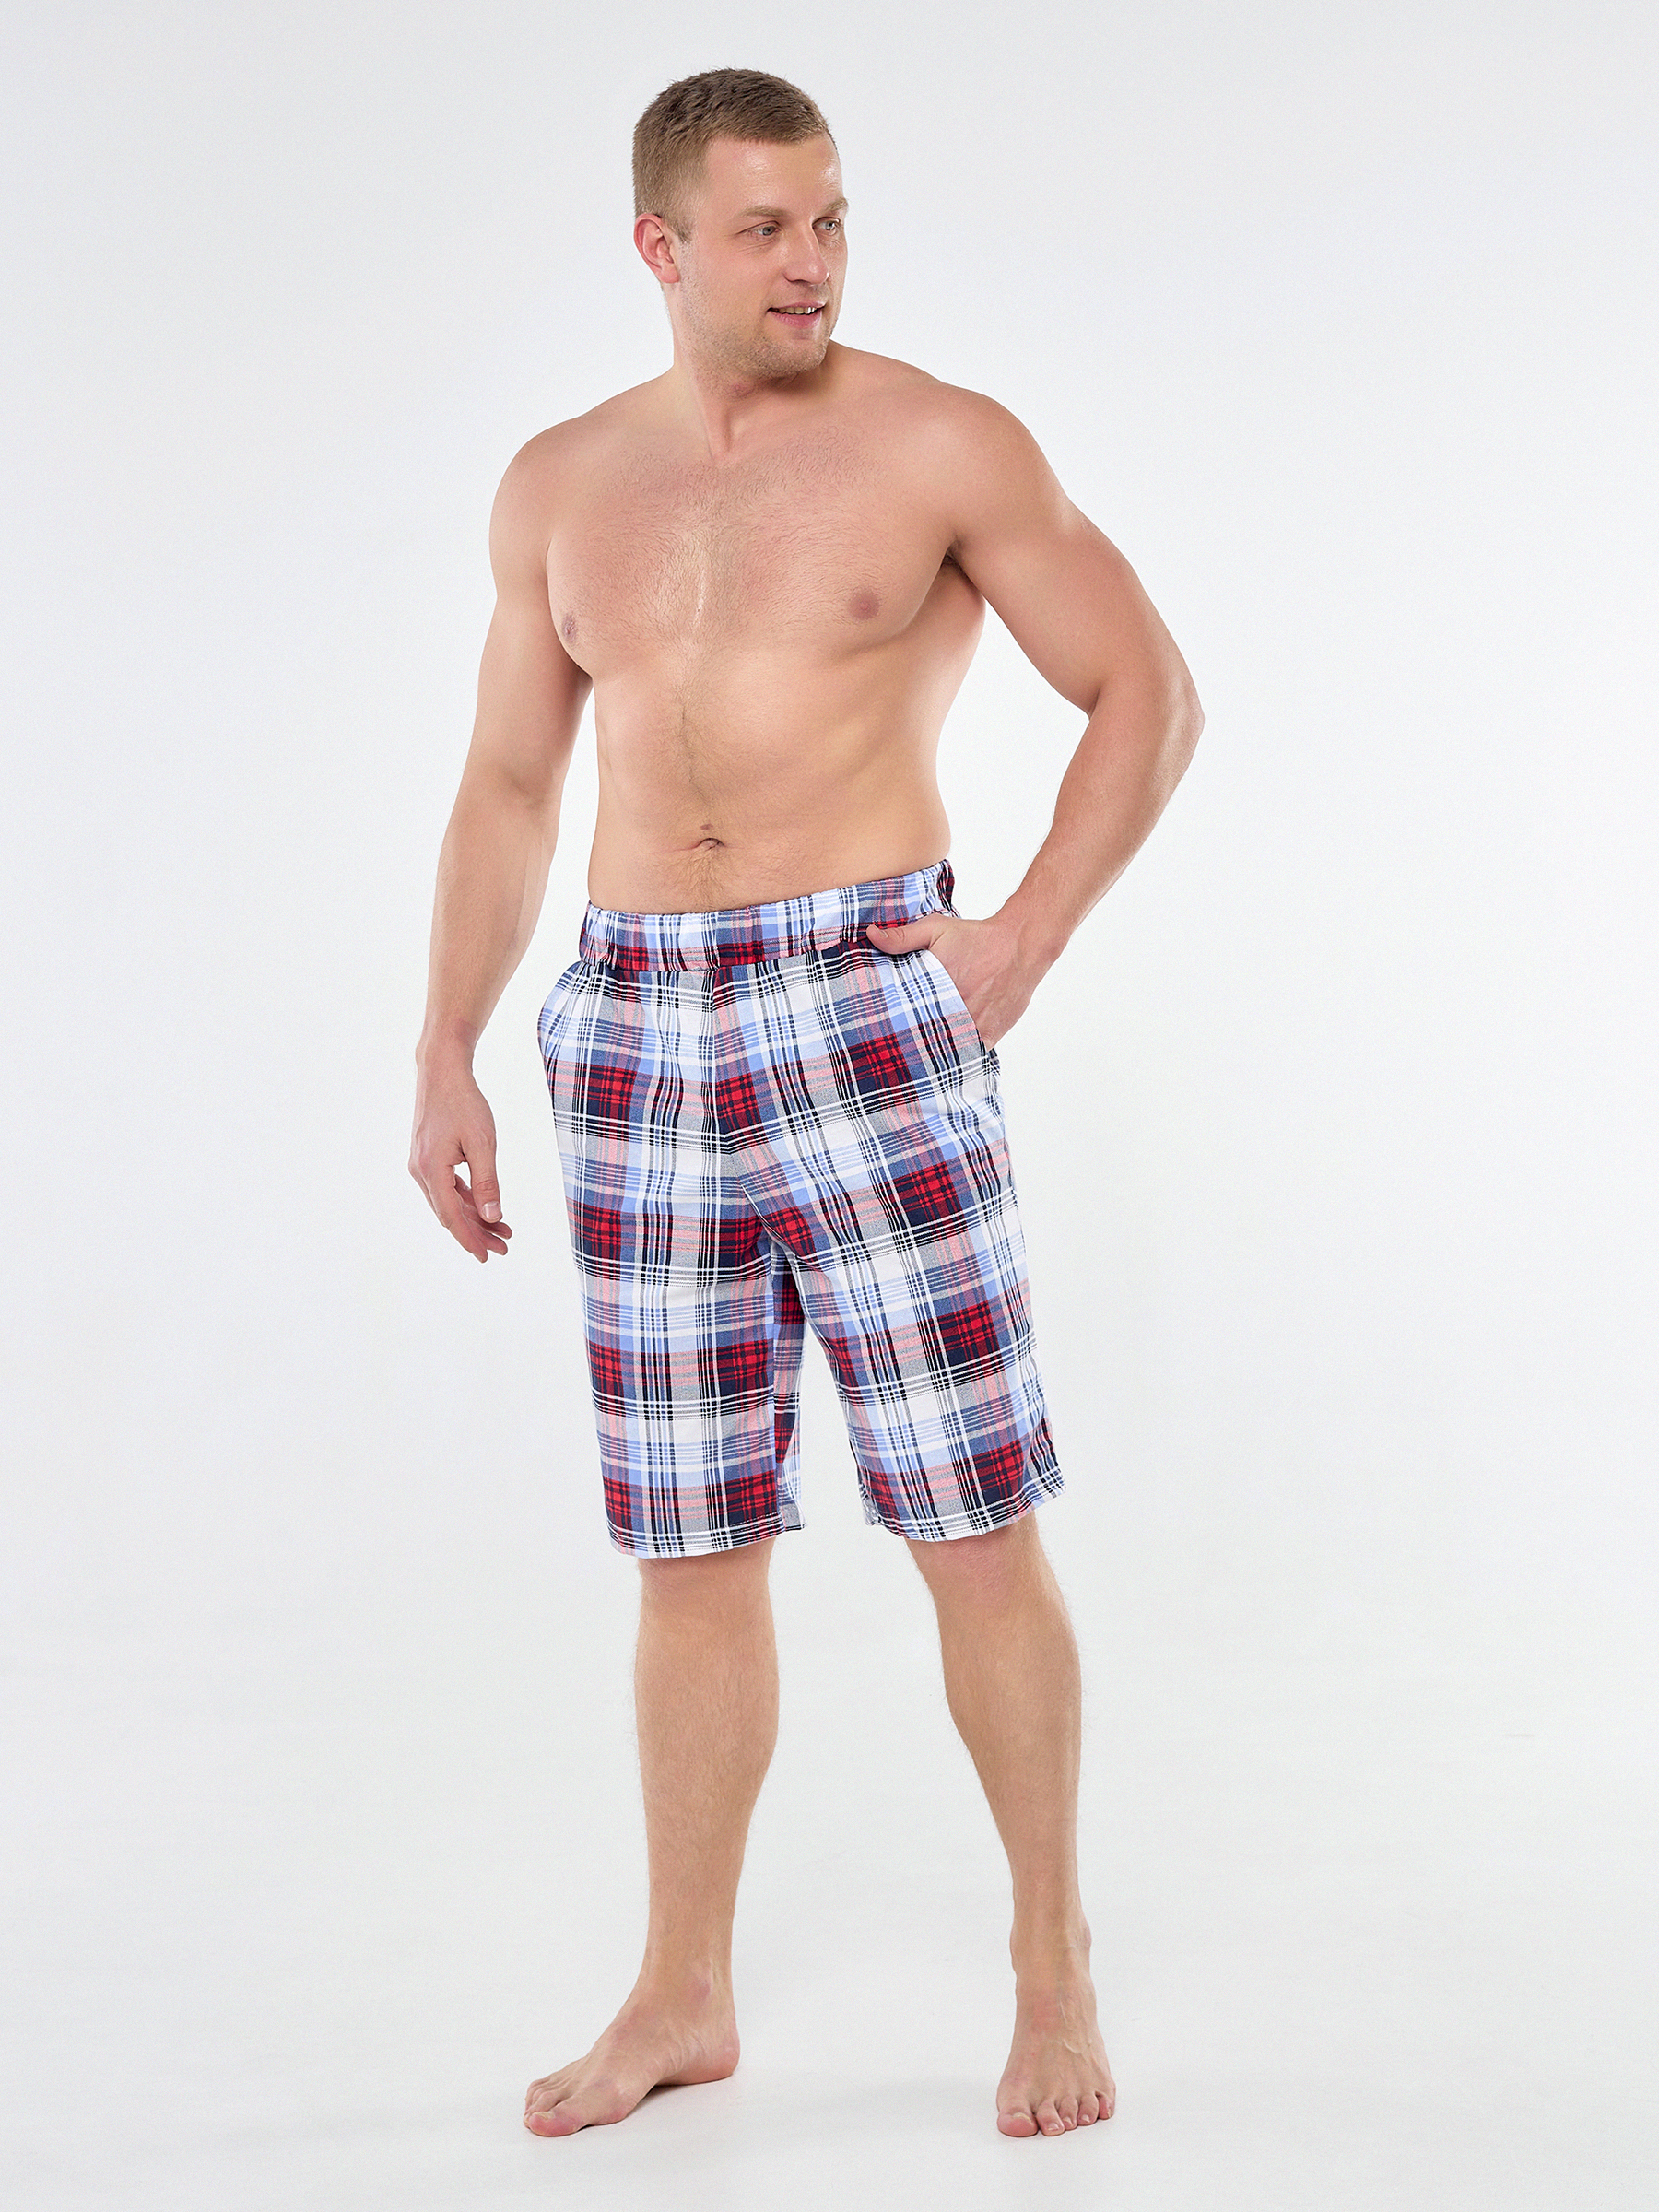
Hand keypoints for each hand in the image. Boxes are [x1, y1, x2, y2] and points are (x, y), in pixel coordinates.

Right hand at [409, 1058, 512, 1261]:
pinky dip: (466, 1198)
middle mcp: (421, 1171)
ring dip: (474, 1216)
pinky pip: (447, 1186)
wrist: (442, 1071)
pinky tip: (485, 1207)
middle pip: (450, 1213)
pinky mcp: (428, 1156)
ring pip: (449, 1201)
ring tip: (502, 1230)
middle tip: (504, 1247)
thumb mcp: (482, 1144)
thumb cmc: (464, 1103)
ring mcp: (422, 1164)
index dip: (470, 1240)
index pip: (452, 1217)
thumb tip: (493, 1217)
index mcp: (431, 1170)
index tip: (488, 1257)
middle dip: (477, 1232)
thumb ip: (488, 1183)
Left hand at [864, 910, 1046, 1048]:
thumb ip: (902, 937)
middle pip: (924, 1038)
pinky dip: (958, 1057)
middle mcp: (955, 1011)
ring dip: (934, 1054)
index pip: (904, 1018)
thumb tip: (870, 935)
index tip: (881, 1035)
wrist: (1020, 945)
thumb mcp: (936, 929)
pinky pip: (970, 1054)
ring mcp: (974, 1026)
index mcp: (936, 989)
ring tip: (916, 1062)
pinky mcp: (990, 1035)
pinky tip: (944, 1062)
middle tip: (893, 1055)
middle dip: (910, 1044)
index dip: (892, 1028)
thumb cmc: (978, 937)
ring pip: (947, 1051)